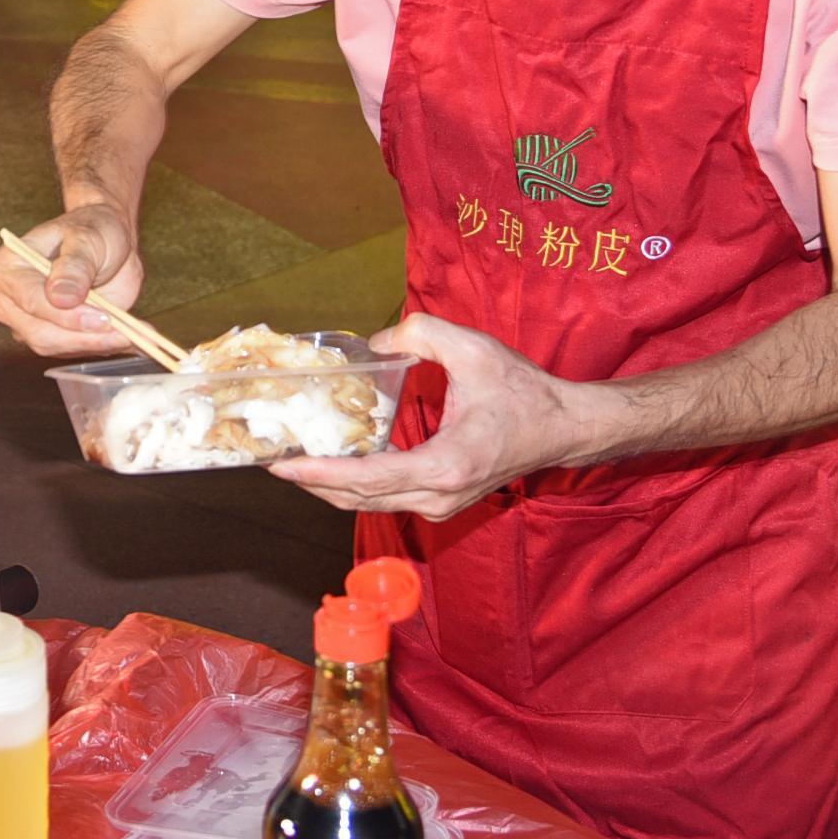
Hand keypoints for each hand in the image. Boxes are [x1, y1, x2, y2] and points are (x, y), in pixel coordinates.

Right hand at [0, 203, 147, 356]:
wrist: (107, 242)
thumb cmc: (93, 230)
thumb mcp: (88, 239)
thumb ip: (75, 266)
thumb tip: (60, 298)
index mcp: (7, 267)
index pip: (31, 301)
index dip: (66, 315)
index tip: (103, 318)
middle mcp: (8, 299)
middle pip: (40, 333)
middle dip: (83, 337)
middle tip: (124, 333)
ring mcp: (24, 321)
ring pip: (55, 346)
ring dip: (94, 344)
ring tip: (129, 334)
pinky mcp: (46, 336)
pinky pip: (70, 351)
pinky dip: (99, 346)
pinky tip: (124, 336)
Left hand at [270, 312, 592, 520]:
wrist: (563, 428)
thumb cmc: (523, 391)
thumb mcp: (472, 349)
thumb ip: (418, 332)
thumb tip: (373, 342)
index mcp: (445, 465)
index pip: (368, 478)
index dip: (321, 472)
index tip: (284, 465)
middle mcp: (440, 496)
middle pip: (360, 499)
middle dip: (313, 482)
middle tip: (273, 460)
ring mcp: (441, 505)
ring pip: (371, 504)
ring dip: (331, 485)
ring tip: (293, 461)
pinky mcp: (442, 503)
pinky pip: (386, 499)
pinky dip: (355, 484)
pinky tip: (333, 462)